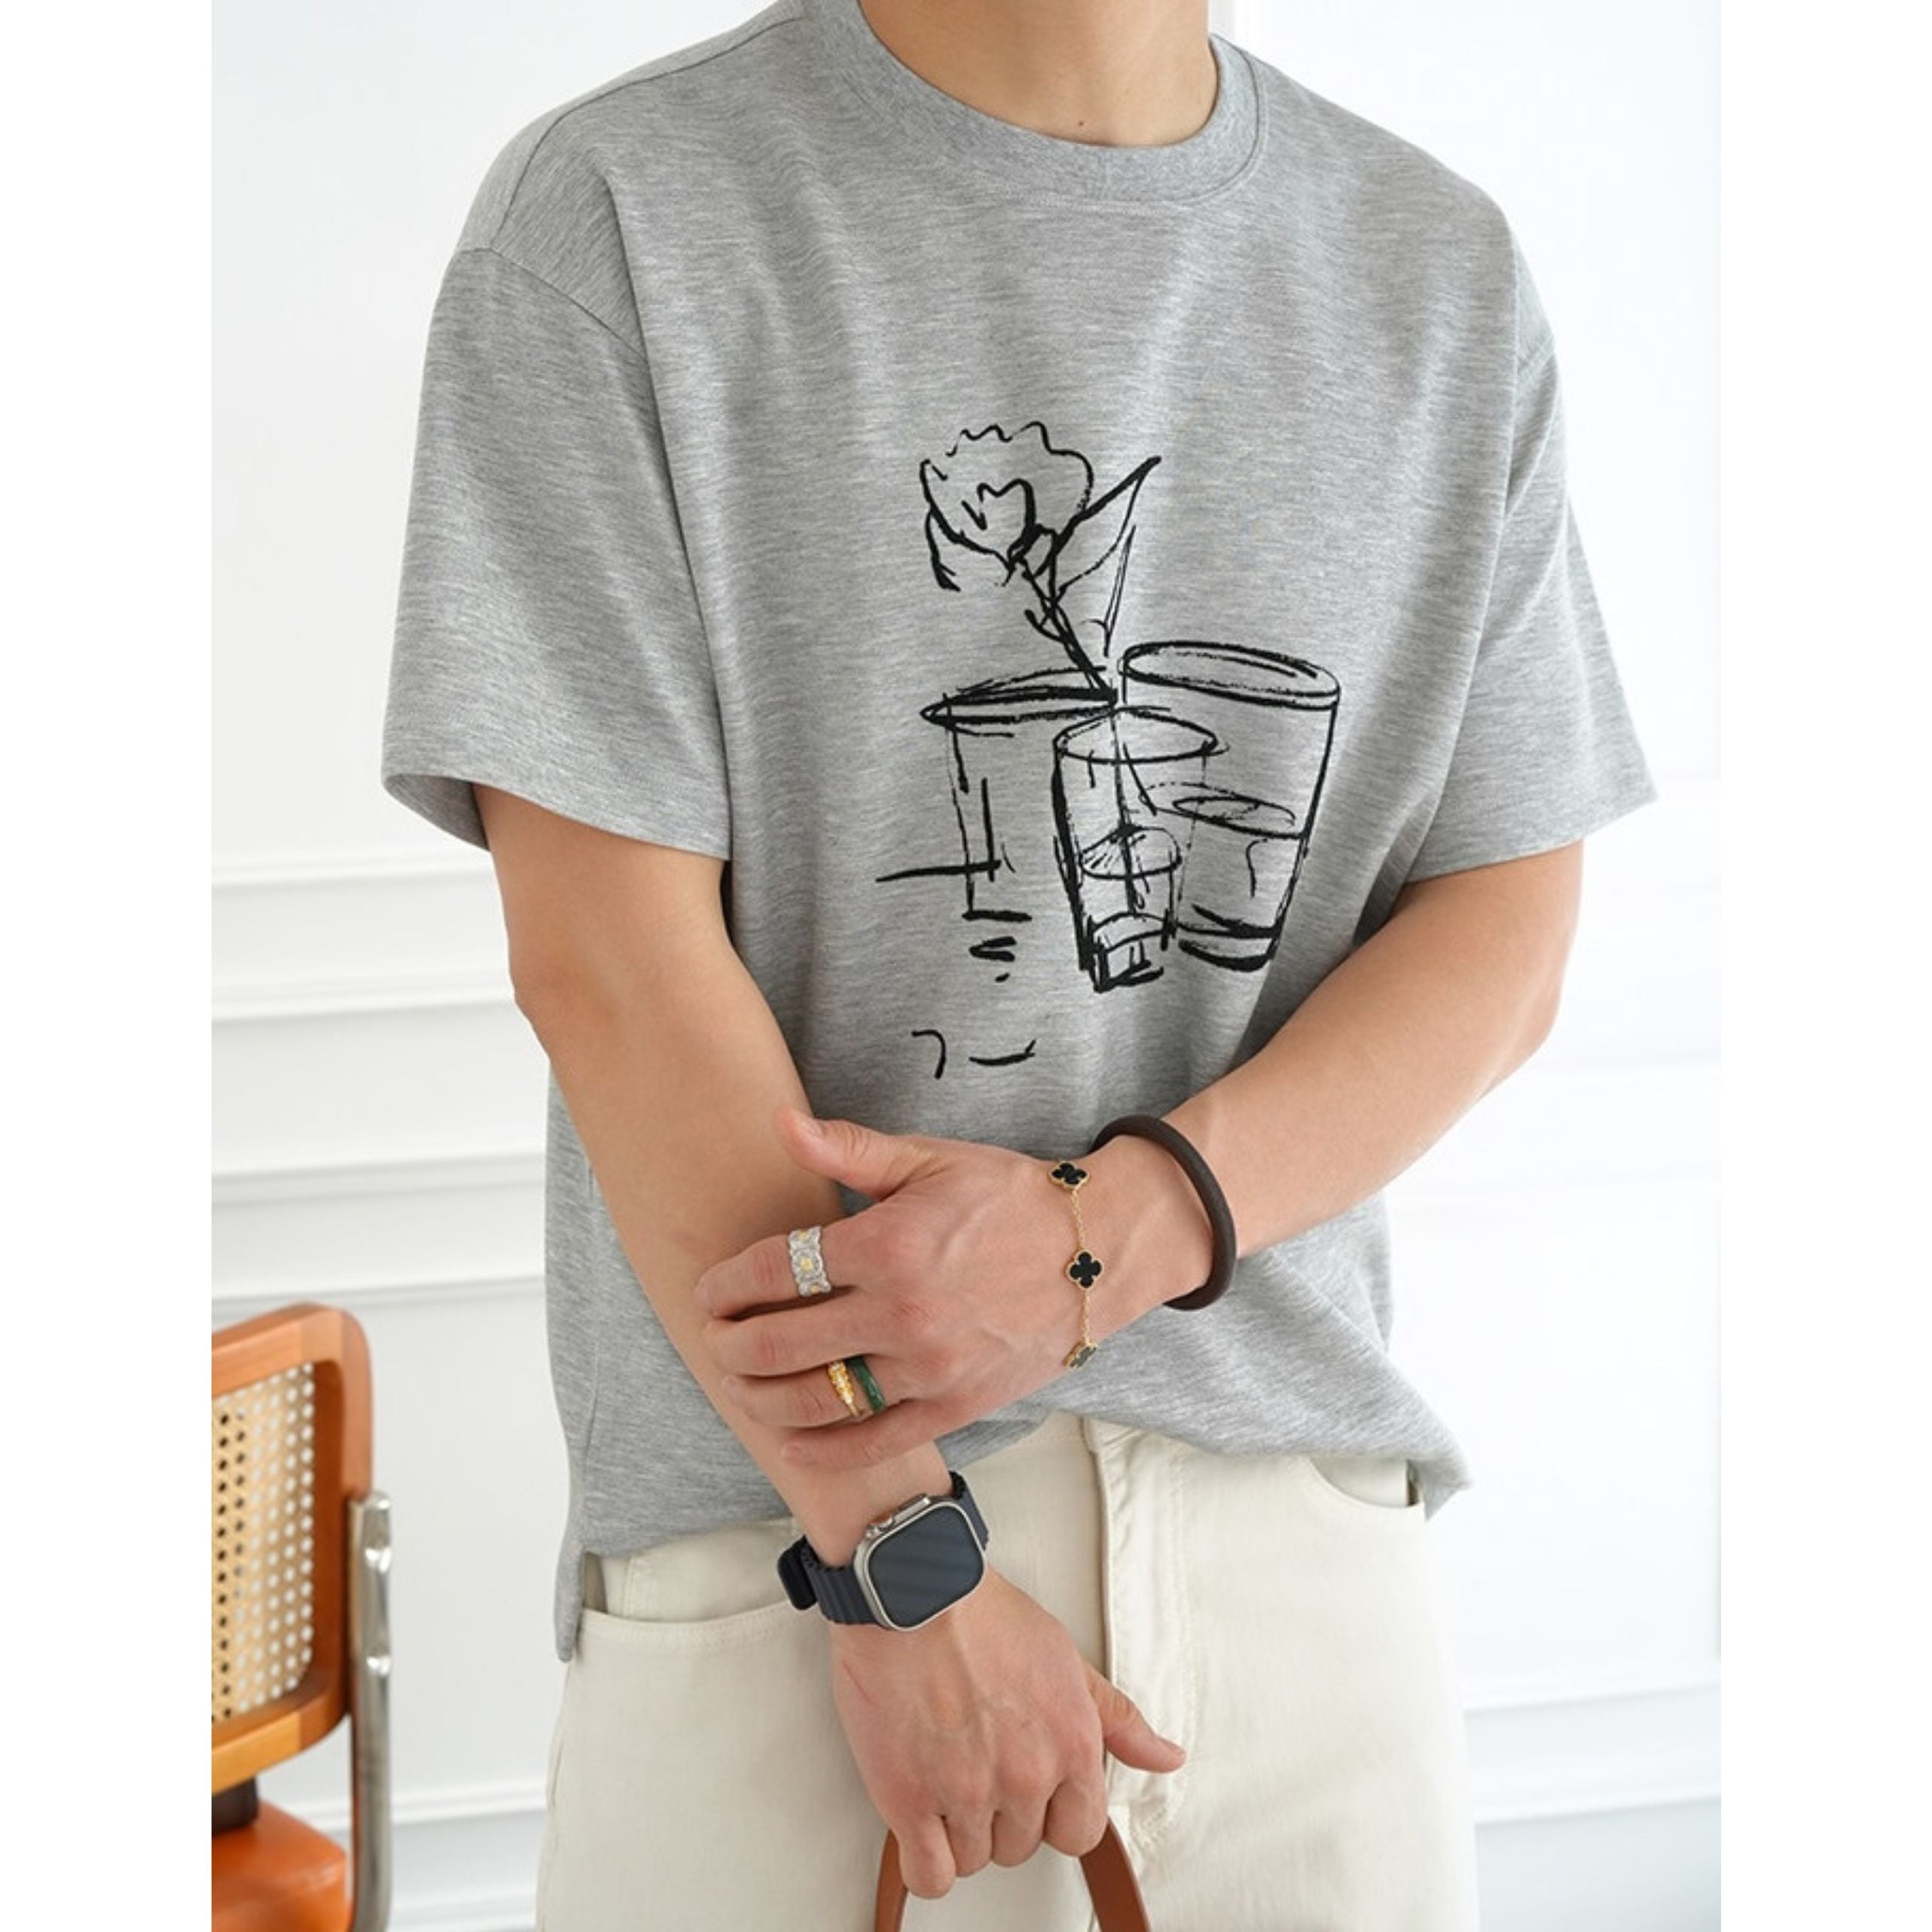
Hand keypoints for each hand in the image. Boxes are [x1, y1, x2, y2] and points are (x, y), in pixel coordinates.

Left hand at [694, 1106, 1157, 1471]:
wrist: (1097, 1251)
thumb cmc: (1009, 1198)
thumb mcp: (929, 1160)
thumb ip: (849, 1149)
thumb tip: (781, 1123)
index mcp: (888, 1244)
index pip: (778, 1269)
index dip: (728, 1284)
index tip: (711, 1291)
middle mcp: (903, 1312)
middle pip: (781, 1343)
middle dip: (731, 1344)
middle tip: (714, 1339)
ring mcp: (929, 1368)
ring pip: (817, 1400)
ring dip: (761, 1397)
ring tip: (739, 1383)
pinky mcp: (955, 1406)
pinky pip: (873, 1441)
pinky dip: (821, 1448)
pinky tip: (787, 1436)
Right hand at [826, 1563, 1185, 1899]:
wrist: (914, 1594)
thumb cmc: (984, 1616)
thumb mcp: (1069, 1661)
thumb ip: (1120, 1720)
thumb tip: (1166, 1757)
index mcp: (1071, 1745)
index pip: (1081, 1833)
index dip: (1054, 1815)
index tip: (1031, 1792)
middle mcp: (1026, 1776)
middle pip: (1021, 1846)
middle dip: (1002, 1815)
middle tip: (978, 1765)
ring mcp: (967, 1792)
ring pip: (975, 1859)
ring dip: (959, 1830)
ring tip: (943, 1774)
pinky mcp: (909, 1799)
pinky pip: (931, 1875)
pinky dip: (927, 1862)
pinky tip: (922, 1825)